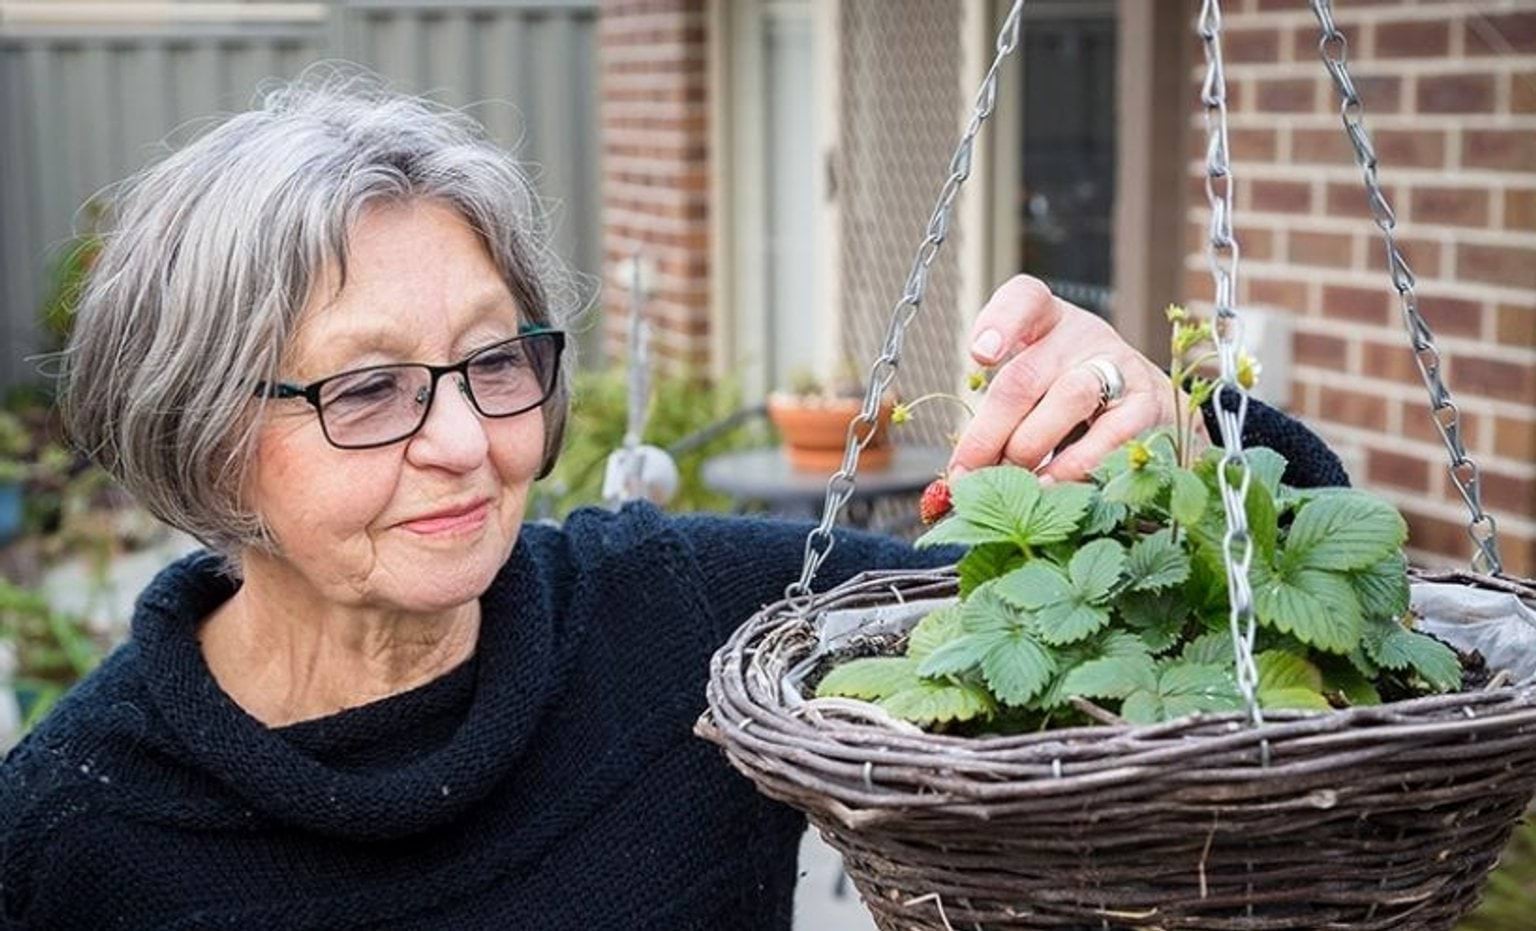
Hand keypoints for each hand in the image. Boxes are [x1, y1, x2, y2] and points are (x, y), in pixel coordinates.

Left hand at [947, 275, 1192, 482]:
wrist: (1146, 404)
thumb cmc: (1069, 396)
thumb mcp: (1033, 387)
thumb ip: (998, 415)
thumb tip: (960, 475)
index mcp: (1045, 320)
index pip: (1024, 298)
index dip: (999, 321)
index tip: (980, 355)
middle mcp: (1081, 334)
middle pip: (1026, 374)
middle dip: (989, 432)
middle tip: (965, 474)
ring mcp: (1117, 365)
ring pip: (1069, 397)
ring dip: (1029, 446)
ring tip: (1010, 481)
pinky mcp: (1146, 404)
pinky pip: (1110, 434)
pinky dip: (1075, 464)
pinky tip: (1050, 485)